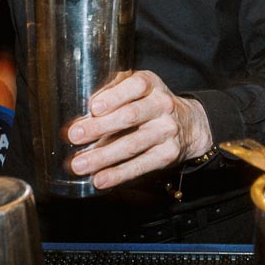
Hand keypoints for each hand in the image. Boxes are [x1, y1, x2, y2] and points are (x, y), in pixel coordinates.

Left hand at [65, 70, 213, 190]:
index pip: (135, 86)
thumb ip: (112, 90)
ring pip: (132, 145)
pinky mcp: (168, 154)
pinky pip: (140, 166)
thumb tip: (79, 108)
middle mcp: (162, 105)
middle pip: (130, 116)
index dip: (114, 96)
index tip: (94, 108)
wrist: (189, 124)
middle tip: (75, 136)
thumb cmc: (151, 104)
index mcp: (151, 84)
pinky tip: (100, 179)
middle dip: (100, 127)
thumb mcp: (138, 88)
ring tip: (80, 165)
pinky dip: (118, 174)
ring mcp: (166, 131)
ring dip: (103, 157)